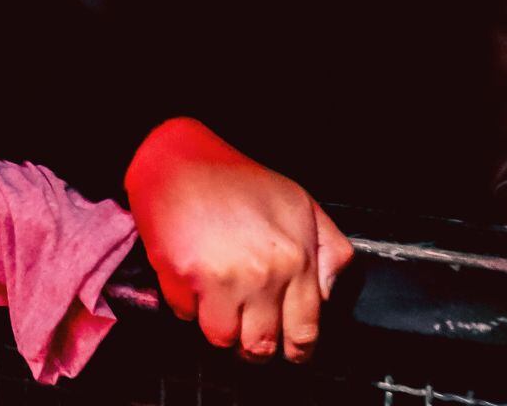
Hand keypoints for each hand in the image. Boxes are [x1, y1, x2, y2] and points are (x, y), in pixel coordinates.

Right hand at [125, 118, 352, 363]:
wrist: (178, 158)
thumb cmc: (235, 179)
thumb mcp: (300, 204)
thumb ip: (328, 251)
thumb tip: (328, 293)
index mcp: (294, 261)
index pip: (303, 333)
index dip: (296, 349)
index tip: (288, 347)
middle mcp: (260, 276)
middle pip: (260, 346)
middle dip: (253, 345)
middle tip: (247, 329)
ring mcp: (218, 279)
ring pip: (221, 338)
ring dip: (218, 327)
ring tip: (218, 302)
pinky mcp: (181, 276)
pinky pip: (184, 314)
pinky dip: (187, 304)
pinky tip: (192, 279)